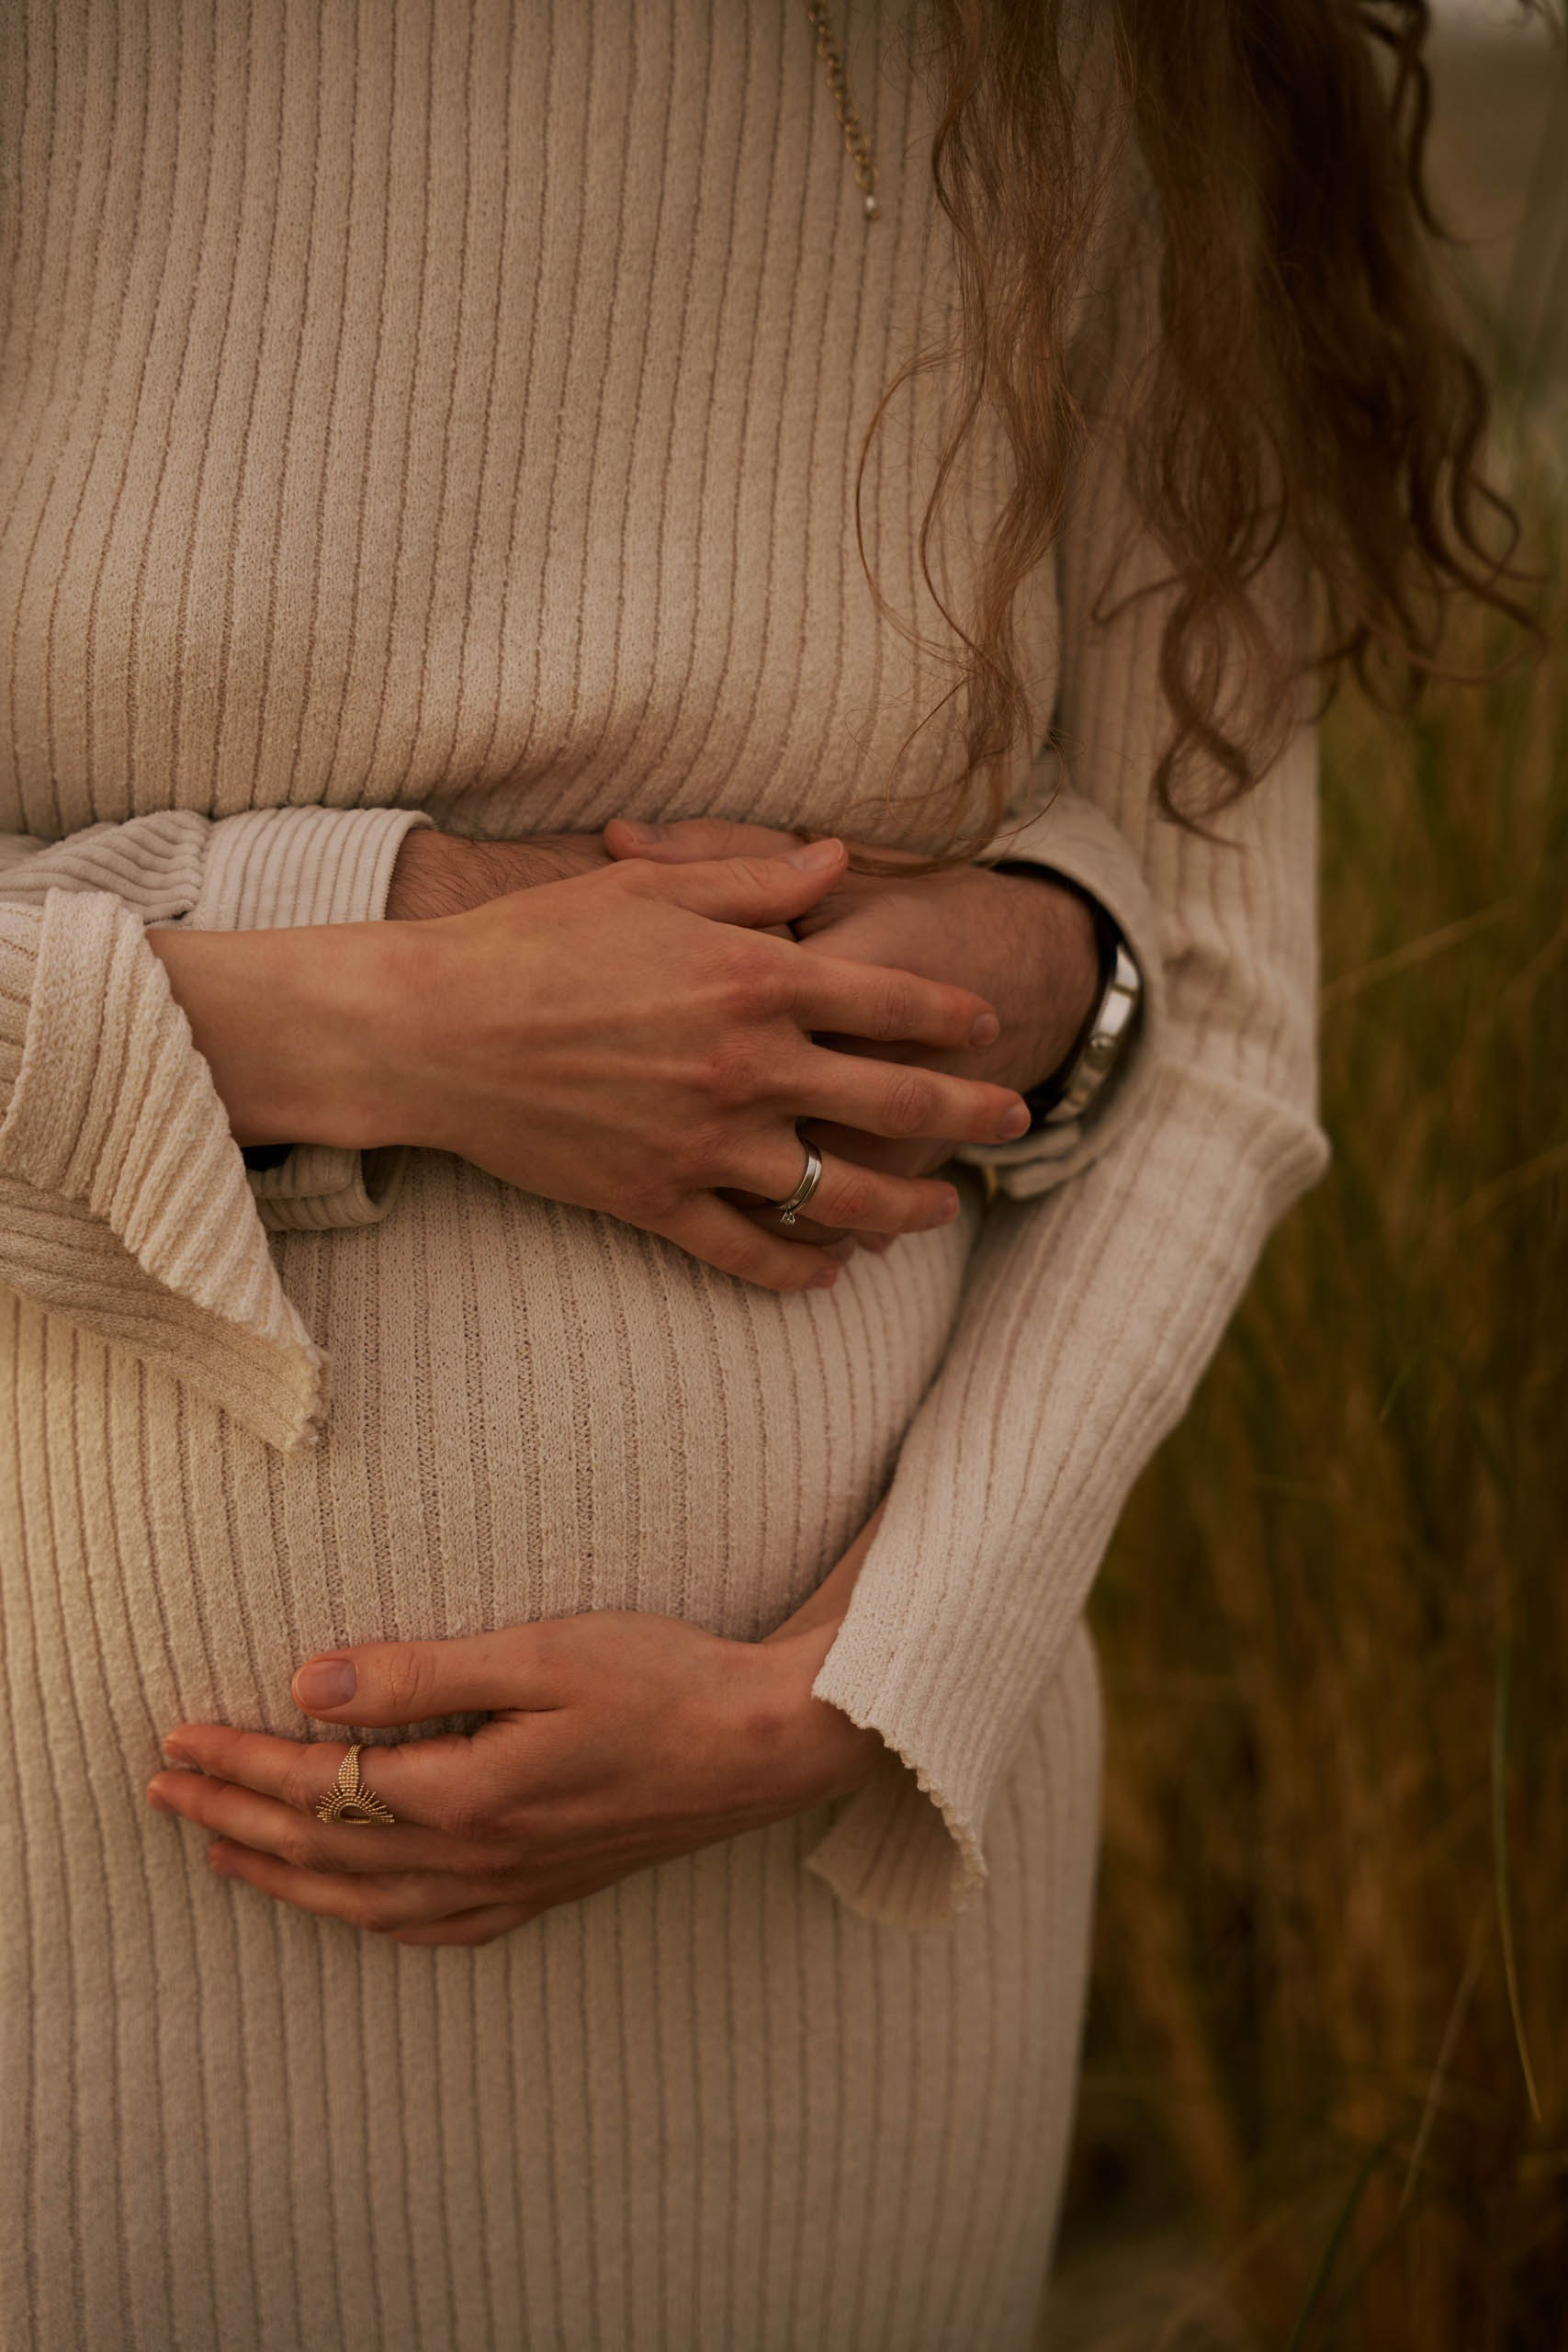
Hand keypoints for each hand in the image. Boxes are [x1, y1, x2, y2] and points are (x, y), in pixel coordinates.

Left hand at [146, 1519, 885, 1946]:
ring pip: (364, 1902)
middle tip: (163, 1792)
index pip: (321, 1785)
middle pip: (324, 1851)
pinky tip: (350, 1908)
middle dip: (232, 1820)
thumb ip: (420, 1674)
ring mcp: (514, 1884)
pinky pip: (432, 1930)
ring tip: (218, 1852)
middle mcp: (480, 1856)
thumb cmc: (662, 1678)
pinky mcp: (547, 1890)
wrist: (765, 1743)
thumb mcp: (540, 1650)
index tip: (179, 1738)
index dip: (240, 1763)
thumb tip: (310, 1687)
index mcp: (469, 1793)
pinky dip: (368, 1922)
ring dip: (280, 1877)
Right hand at [151, 840, 1031, 1292]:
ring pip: (840, 1193)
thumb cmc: (532, 943)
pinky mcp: (656, 1203)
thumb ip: (754, 877)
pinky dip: (802, 1268)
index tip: (986, 1026)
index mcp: (753, 977)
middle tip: (1016, 1121)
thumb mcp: (648, 887)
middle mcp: (746, 1067)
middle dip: (970, 1114)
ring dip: (907, 1208)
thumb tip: (838, 858)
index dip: (952, 1015)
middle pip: (894, 1103)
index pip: (892, 1000)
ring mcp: (704, 1146)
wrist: (430, 1032)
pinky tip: (834, 1271)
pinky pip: (752, 1254)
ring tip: (943, 1212)